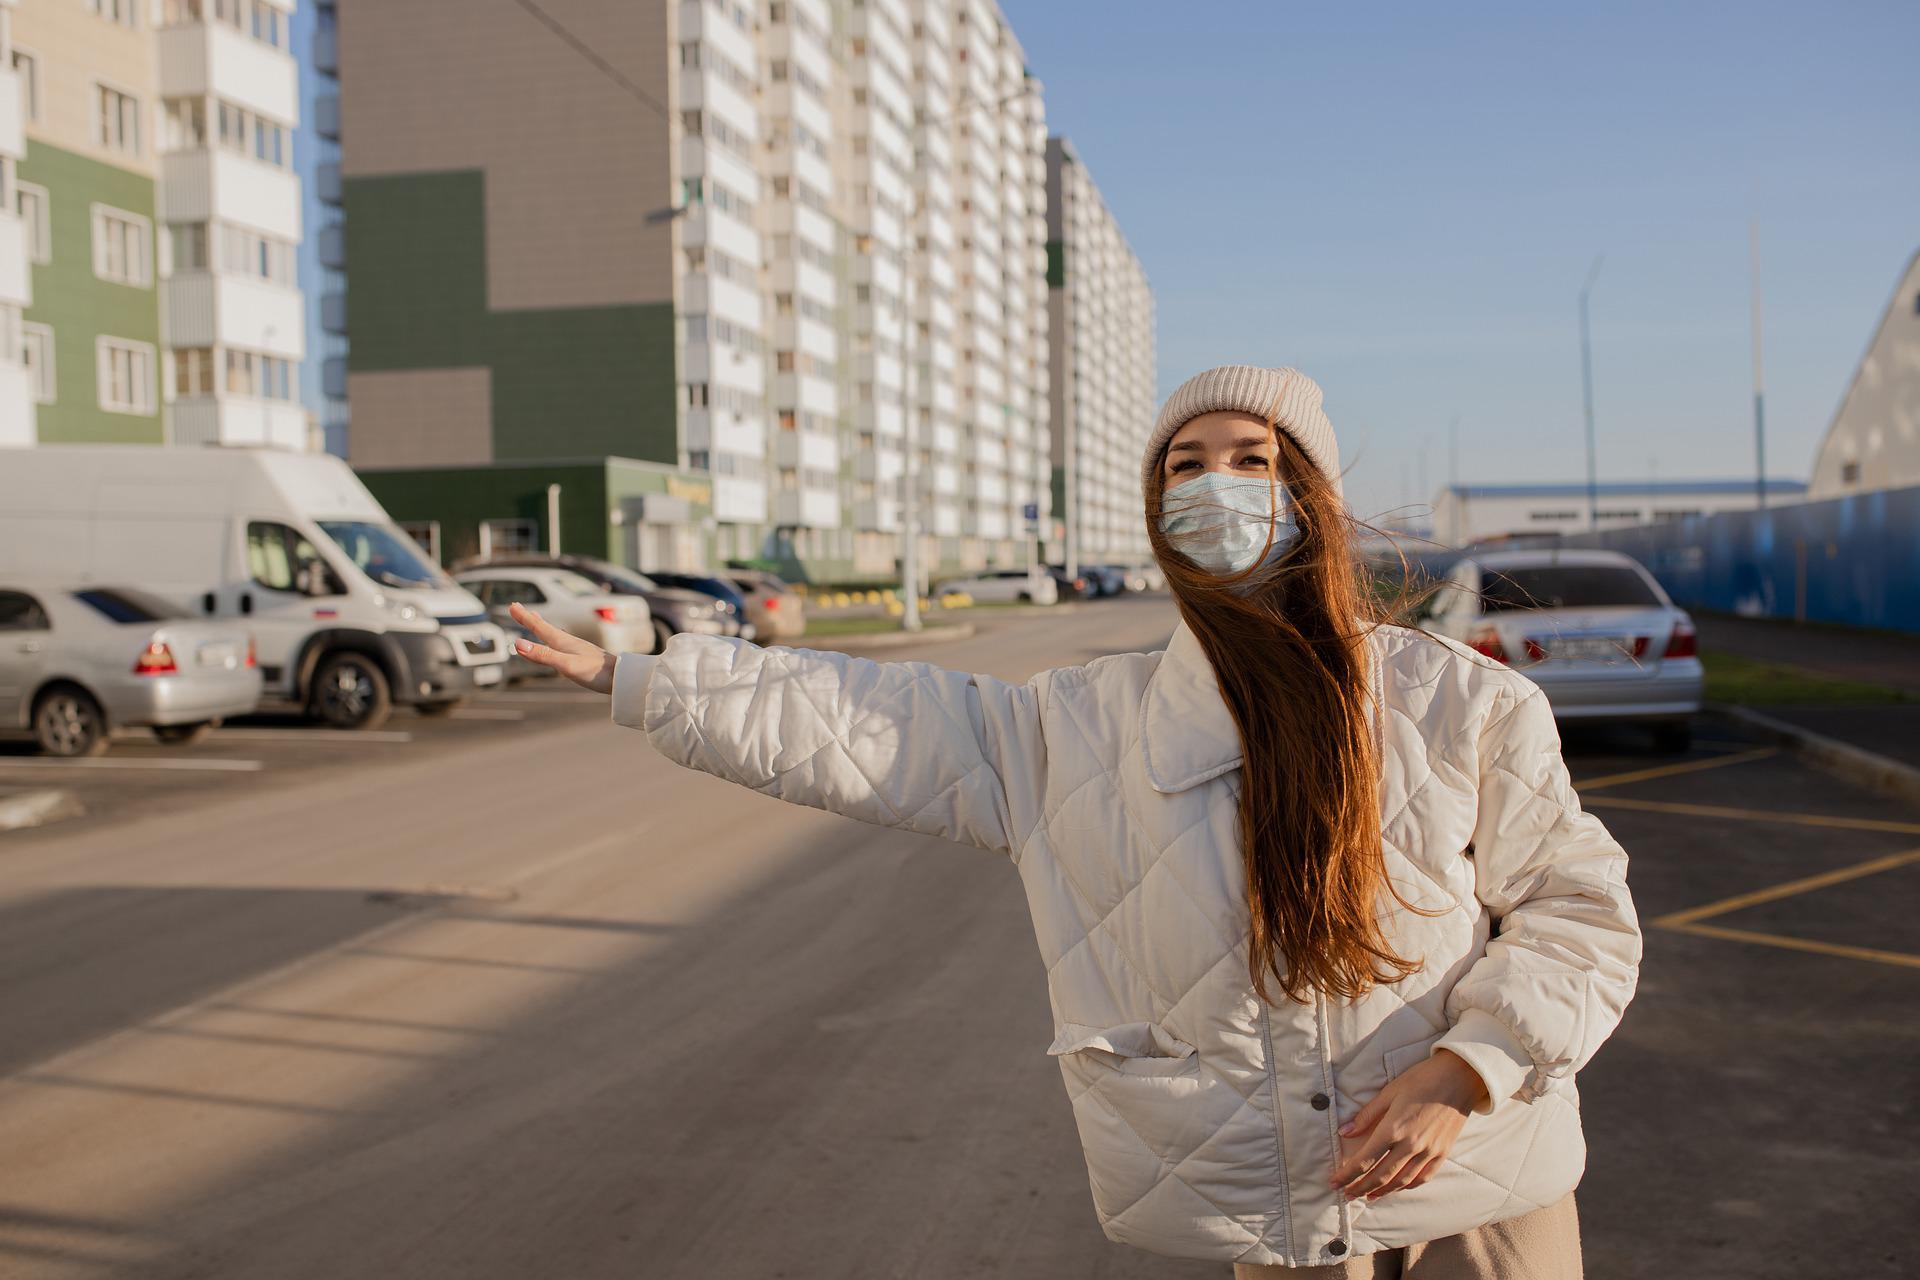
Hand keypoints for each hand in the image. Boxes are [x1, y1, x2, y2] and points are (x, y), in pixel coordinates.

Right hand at [508, 603, 616, 694]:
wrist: (622, 678)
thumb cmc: (595, 672)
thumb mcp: (565, 665)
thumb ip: (543, 655)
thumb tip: (518, 644)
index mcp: (562, 642)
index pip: (539, 626)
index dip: (524, 617)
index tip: (511, 605)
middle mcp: (568, 641)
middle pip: (544, 627)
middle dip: (529, 618)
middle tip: (517, 608)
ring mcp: (576, 648)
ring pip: (553, 633)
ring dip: (541, 625)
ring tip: (535, 617)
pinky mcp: (582, 656)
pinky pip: (561, 642)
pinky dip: (553, 636)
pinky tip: (559, 640)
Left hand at [1328, 1049, 1488, 1202]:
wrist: (1461, 1077)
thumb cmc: (1423, 1079)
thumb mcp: (1390, 1092)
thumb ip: (1366, 1115)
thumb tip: (1344, 1132)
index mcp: (1394, 1128)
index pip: (1364, 1160)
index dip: (1347, 1174)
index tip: (1334, 1182)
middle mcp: (1411, 1145)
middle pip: (1380, 1176)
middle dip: (1360, 1188)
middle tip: (1346, 1194)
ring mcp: (1429, 1152)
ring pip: (1401, 1181)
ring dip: (1381, 1192)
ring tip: (1366, 1196)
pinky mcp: (1442, 1153)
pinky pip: (1422, 1177)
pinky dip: (1406, 1186)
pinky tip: (1396, 1188)